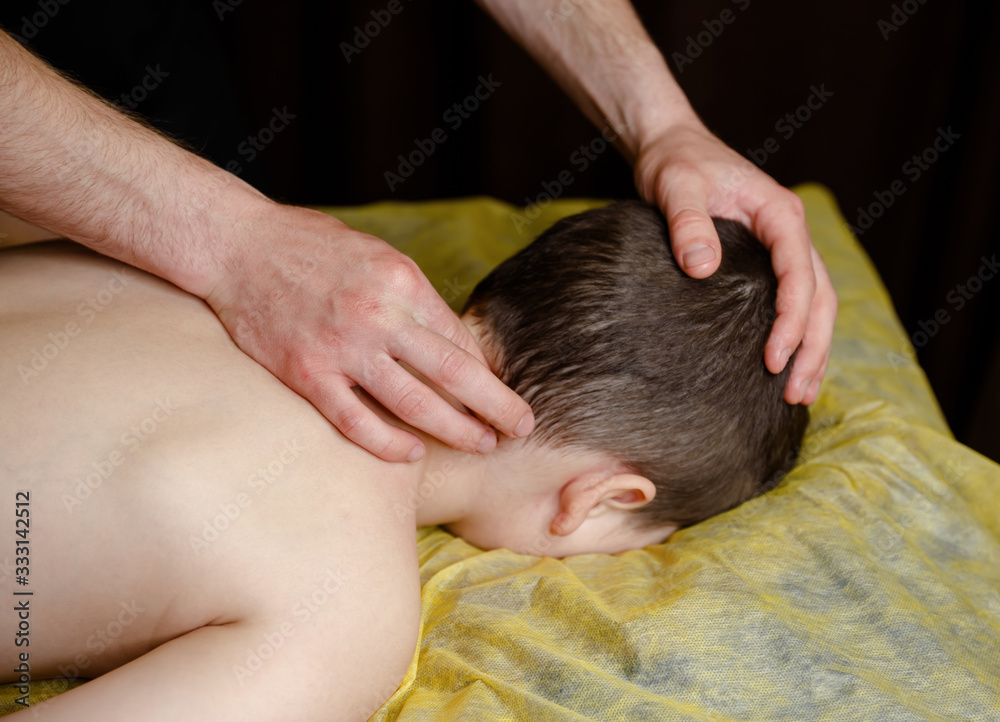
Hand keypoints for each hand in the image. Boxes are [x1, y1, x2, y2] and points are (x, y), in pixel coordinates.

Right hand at [205, 201, 534, 461]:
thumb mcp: (374, 254)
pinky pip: (356, 420)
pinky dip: (388, 442)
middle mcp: (378, 315)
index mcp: (400, 280)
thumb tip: (449, 339)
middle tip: (521, 427)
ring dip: (455, 429)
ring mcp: (341, 347)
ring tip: (481, 444)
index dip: (485, 370)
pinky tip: (412, 453)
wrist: (236, 244)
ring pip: (413, 402)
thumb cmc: (309, 246)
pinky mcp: (306, 373)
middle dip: (495, 405)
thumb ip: (410, 295)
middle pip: (453, 372)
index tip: (503, 391)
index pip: (457, 337)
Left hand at [633, 121, 837, 404]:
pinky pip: (794, 299)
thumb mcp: (675, 185)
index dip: (791, 320)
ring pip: (816, 303)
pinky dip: (798, 334)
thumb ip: (687, 222)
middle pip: (820, 296)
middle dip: (813, 347)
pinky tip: (786, 367)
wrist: (671, 146)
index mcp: (780, 214)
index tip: (773, 359)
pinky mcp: (767, 259)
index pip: (799, 274)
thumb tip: (701, 270)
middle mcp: (791, 232)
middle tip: (795, 394)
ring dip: (813, 348)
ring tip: (799, 395)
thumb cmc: (674, 162)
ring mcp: (783, 246)